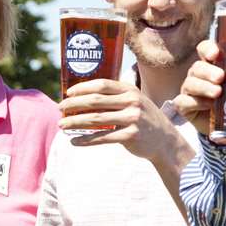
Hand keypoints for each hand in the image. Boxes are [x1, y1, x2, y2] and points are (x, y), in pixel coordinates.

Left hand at [61, 79, 188, 165]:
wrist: (165, 141)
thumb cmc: (144, 119)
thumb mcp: (135, 102)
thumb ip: (116, 98)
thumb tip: (83, 98)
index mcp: (130, 90)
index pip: (102, 85)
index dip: (83, 87)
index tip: (68, 93)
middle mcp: (132, 102)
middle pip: (95, 101)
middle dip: (74, 104)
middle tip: (60, 109)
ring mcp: (132, 119)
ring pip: (96, 119)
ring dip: (75, 122)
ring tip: (62, 126)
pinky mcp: (130, 136)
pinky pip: (103, 138)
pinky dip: (86, 140)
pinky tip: (74, 141)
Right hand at [172, 39, 225, 135]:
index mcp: (213, 64)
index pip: (205, 49)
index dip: (208, 48)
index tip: (216, 53)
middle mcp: (199, 75)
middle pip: (197, 66)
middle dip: (208, 70)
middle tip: (222, 77)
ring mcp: (190, 90)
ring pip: (190, 83)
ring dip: (203, 86)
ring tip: (218, 93)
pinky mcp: (186, 107)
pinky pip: (184, 102)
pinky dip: (194, 102)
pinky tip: (207, 106)